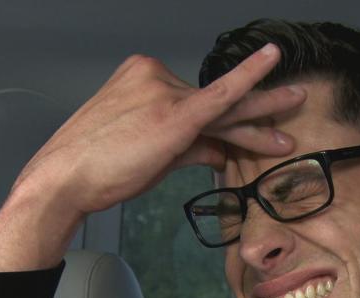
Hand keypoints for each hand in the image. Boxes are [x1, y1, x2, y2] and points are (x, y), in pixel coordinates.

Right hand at [0, 44, 305, 271]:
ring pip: (224, 108)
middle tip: (291, 102)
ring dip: (260, 117)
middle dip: (257, 106)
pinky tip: (272, 58)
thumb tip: (220, 153)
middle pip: (216, 100)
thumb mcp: (151, 157)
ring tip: (293, 115)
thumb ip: (190, 149)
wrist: (65, 178)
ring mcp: (166, 92)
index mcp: (144, 81)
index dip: (227, 123)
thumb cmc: (98, 169)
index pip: (198, 104)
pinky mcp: (174, 112)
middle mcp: (157, 79)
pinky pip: (220, 92)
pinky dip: (249, 76)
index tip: (246, 127)